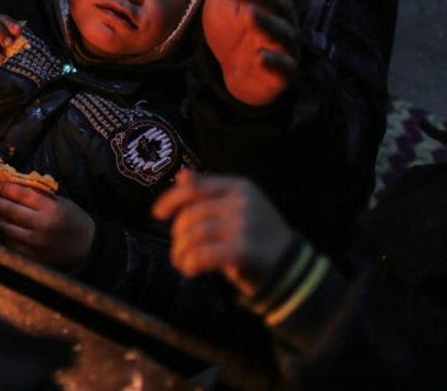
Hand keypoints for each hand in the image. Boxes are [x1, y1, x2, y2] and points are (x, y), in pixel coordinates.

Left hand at [0, 183, 94, 268]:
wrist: (87, 245)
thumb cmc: (74, 219)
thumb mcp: (60, 202)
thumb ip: (39, 196)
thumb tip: (15, 188)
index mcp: (51, 209)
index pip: (23, 195)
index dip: (8, 190)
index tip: (0, 187)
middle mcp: (42, 226)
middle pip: (12, 211)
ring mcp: (36, 243)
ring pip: (8, 229)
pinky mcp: (34, 256)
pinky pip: (13, 245)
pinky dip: (6, 236)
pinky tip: (4, 229)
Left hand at [151, 171, 293, 296]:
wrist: (290, 267)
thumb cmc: (257, 236)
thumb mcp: (237, 207)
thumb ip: (209, 192)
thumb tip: (181, 175)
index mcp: (239, 186)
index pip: (194, 187)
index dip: (170, 200)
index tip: (157, 214)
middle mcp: (241, 202)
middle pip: (189, 215)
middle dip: (177, 236)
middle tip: (178, 251)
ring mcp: (243, 225)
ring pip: (192, 236)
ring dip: (180, 253)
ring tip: (182, 262)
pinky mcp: (242, 250)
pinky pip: (201, 255)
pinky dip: (189, 264)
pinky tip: (190, 270)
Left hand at [201, 0, 299, 106]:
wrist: (239, 71)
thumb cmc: (236, 26)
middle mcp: (284, 18)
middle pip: (274, 3)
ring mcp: (284, 46)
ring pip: (280, 33)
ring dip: (266, 23)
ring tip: (249, 15)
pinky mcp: (283, 73)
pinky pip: (283, 68)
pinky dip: (274, 63)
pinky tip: (260, 56)